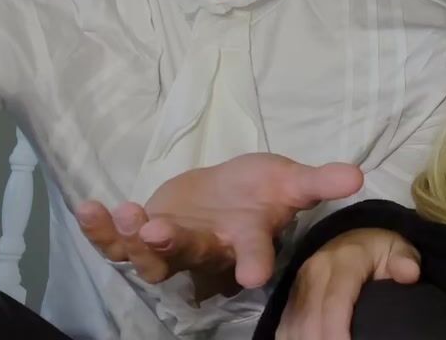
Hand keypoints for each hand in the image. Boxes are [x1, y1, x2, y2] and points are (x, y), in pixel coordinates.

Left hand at [75, 153, 363, 292]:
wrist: (222, 196)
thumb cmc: (258, 191)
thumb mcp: (290, 180)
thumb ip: (318, 182)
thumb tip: (358, 174)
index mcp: (246, 239)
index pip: (254, 253)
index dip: (254, 262)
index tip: (254, 272)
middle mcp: (209, 251)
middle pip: (192, 256)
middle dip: (176, 246)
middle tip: (163, 232)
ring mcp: (172, 247)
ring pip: (151, 256)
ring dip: (134, 238)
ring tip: (127, 214)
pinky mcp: (141, 236)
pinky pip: (117, 241)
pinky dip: (100, 229)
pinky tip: (88, 208)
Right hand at [276, 228, 420, 339]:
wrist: (353, 239)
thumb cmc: (378, 251)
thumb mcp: (398, 247)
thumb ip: (405, 259)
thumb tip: (409, 274)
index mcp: (342, 261)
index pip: (334, 303)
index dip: (336, 334)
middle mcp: (314, 271)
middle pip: (310, 320)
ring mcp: (299, 285)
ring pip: (294, 326)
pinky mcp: (291, 297)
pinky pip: (285, 327)